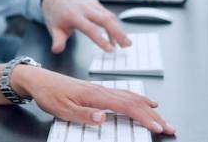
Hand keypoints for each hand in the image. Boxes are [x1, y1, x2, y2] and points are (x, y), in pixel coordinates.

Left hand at [12, 66, 175, 135]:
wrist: (38, 80)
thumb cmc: (49, 94)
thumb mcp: (62, 109)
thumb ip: (84, 115)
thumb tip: (104, 118)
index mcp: (95, 95)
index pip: (126, 107)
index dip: (144, 118)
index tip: (158, 127)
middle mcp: (101, 90)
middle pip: (134, 102)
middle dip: (153, 115)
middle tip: (170, 126)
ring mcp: (100, 89)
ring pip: (130, 97)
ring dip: (148, 108)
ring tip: (162, 116)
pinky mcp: (97, 90)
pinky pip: (123, 94)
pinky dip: (137, 99)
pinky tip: (142, 102)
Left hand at [41, 0, 129, 52]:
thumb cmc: (56, 14)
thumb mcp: (54, 28)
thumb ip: (57, 40)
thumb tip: (57, 50)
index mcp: (73, 15)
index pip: (90, 28)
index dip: (101, 39)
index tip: (110, 49)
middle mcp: (84, 8)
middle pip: (105, 19)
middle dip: (118, 32)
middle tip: (126, 45)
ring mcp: (91, 4)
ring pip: (109, 16)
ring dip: (119, 29)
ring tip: (125, 43)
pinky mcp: (96, 3)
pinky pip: (108, 14)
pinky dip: (114, 25)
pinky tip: (115, 36)